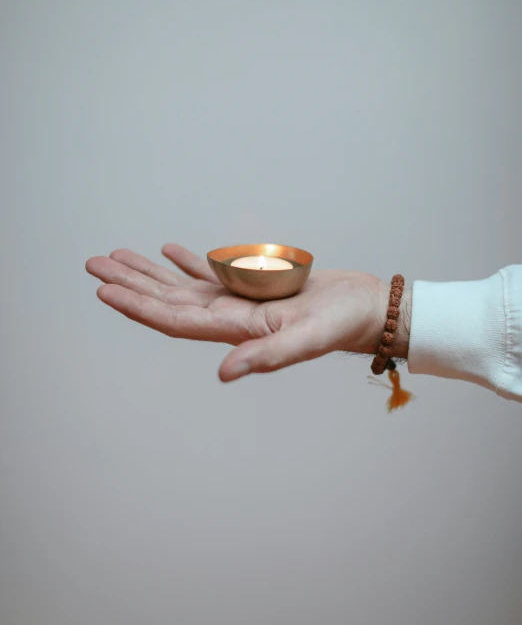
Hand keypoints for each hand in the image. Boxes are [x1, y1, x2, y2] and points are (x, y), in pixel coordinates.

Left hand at [86, 245, 409, 380]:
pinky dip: (187, 263)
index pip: (174, 319)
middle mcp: (229, 317)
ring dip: (149, 272)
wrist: (366, 309)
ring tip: (118, 255)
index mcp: (235, 330)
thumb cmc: (343, 324)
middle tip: (93, 264)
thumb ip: (267, 357)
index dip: (137, 305)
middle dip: (130, 283)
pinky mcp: (254, 287)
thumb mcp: (308, 340)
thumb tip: (224, 373)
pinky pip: (212, 274)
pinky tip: (169, 251)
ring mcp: (239, 302)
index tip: (104, 289)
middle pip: (167, 300)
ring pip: (182, 286)